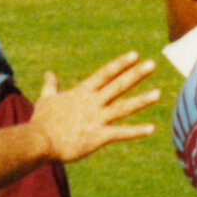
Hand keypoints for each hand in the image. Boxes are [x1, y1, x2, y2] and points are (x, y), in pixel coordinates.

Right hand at [32, 54, 158, 164]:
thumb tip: (49, 73)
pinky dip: (135, 131)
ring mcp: (96, 119)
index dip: (120, 64)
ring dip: (141, 100)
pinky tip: (151, 128)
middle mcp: (92, 103)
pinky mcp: (97, 137)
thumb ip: (51, 85)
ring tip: (159, 93)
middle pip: (117, 86)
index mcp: (81, 93)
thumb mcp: (46, 99)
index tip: (135, 55)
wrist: (38, 141)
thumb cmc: (42, 121)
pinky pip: (120, 133)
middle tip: (152, 64)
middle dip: (135, 74)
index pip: (104, 74)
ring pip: (123, 108)